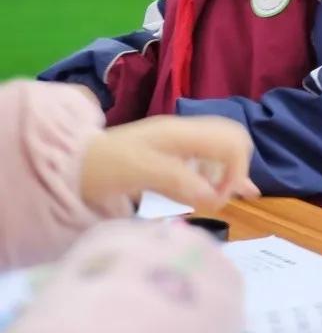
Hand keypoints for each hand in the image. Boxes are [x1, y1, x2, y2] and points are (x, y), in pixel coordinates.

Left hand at [81, 115, 259, 212]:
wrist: (74, 166)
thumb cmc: (104, 166)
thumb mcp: (140, 172)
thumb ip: (178, 181)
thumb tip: (214, 197)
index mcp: (182, 133)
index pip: (230, 142)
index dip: (235, 171)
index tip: (218, 199)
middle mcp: (186, 133)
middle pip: (233, 139)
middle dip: (236, 168)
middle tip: (222, 197)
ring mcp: (181, 143)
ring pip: (223, 149)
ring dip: (229, 173)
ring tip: (223, 199)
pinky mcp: (175, 156)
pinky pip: (210, 160)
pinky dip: (223, 175)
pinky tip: (235, 191)